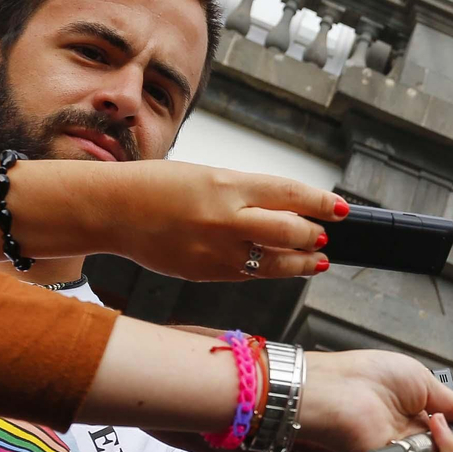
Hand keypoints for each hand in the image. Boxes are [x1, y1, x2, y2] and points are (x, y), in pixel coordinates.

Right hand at [114, 164, 343, 280]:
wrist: (112, 210)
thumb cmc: (157, 186)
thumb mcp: (208, 176)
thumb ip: (246, 194)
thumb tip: (286, 209)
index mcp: (227, 185)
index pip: (290, 194)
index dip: (321, 203)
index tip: (340, 208)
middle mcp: (225, 219)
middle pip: (290, 232)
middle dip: (314, 235)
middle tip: (324, 234)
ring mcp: (215, 251)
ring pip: (274, 262)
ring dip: (301, 261)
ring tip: (315, 259)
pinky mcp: (205, 273)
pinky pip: (248, 275)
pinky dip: (268, 271)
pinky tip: (279, 266)